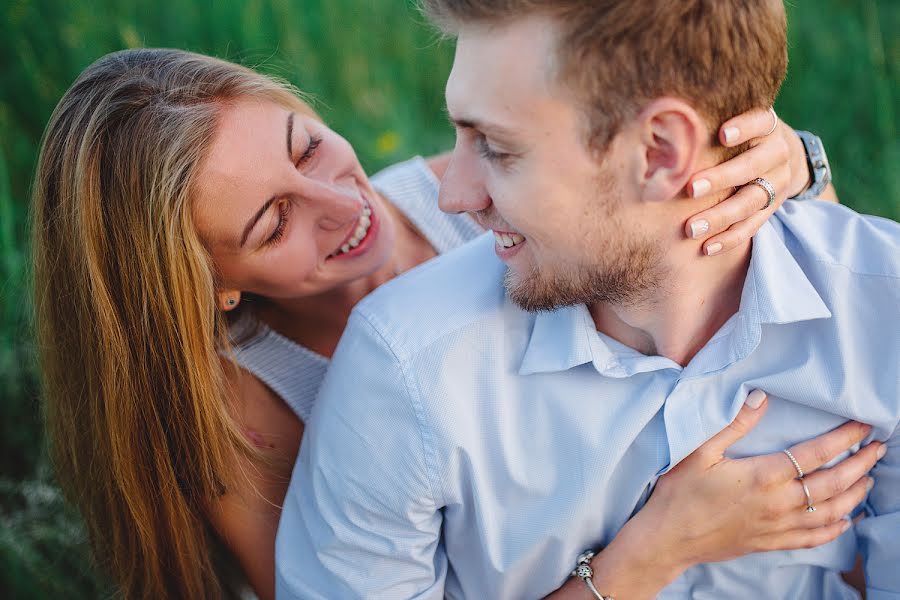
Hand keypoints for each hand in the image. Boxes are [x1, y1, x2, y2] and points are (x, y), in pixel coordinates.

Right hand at [627, 393, 881, 571]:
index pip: (815, 454)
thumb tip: (761, 398)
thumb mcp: (699, 451)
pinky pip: (814, 538)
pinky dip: (836, 529)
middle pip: (832, 484)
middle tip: (879, 448)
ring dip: (855, 495)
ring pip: (830, 512)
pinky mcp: (770, 542)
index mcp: (763, 476)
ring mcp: (777, 526)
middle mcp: (777, 503)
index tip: (863, 426)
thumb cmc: (679, 493)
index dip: (843, 439)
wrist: (667, 538)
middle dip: (860, 465)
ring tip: (868, 478)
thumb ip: (733, 424)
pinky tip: (847, 520)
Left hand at [683, 109, 811, 255]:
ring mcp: (778, 182)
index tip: (722, 135)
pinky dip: (730, 238)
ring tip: (691, 229)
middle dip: (721, 178)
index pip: (760, 122)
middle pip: (752, 166)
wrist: (780, 154)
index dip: (743, 128)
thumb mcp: (733, 119)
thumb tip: (662, 123)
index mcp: (767, 126)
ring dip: (720, 216)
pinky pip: (753, 226)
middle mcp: (777, 153)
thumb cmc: (739, 133)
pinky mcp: (773, 207)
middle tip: (691, 189)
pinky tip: (707, 247)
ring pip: (751, 201)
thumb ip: (710, 123)